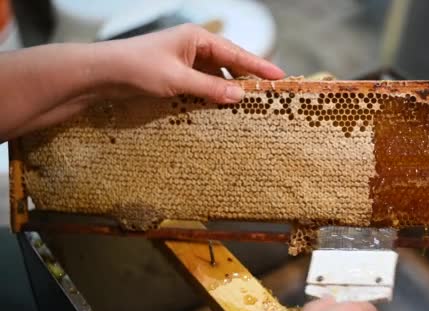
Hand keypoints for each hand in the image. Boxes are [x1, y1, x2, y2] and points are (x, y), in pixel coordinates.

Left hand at [97, 23, 284, 101]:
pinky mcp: (175, 75)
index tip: (279, 77)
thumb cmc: (138, 69)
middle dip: (246, 78)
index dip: (259, 66)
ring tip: (246, 105)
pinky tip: (220, 107)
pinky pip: (202, 84)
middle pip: (228, 63)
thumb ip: (211, 88)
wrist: (101, 74)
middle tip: (268, 95)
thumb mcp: (178, 80)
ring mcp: (184, 61)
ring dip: (228, 89)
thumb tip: (239, 96)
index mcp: (197, 38)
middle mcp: (193, 47)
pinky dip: (212, 94)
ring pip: (216, 75)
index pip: (236, 52)